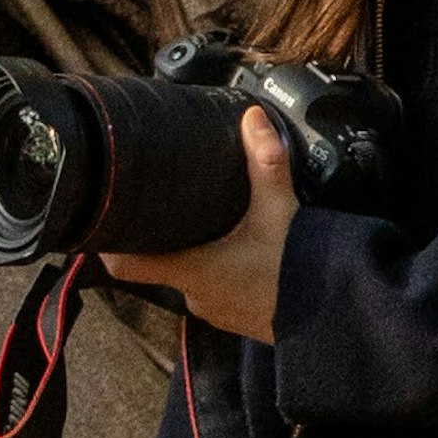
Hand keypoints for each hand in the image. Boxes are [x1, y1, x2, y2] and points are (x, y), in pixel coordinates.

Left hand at [100, 102, 296, 343]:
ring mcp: (216, 312)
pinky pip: (217, 291)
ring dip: (194, 256)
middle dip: (163, 238)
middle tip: (165, 205)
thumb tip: (251, 117)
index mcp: (189, 269)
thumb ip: (265, 162)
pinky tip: (237, 252)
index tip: (101, 221)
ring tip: (203, 224)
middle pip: (160, 264)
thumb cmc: (296, 268)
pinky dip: (220, 272)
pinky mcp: (238, 319)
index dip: (107, 245)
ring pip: (190, 277)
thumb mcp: (280, 209)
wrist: (335, 320)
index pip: (124, 266)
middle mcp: (194, 294)